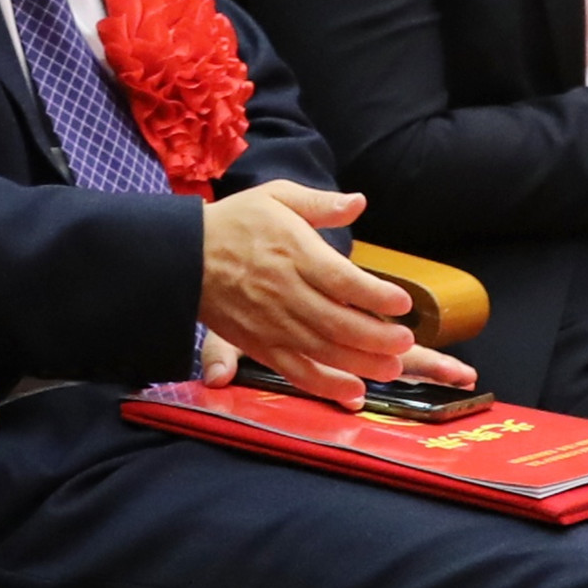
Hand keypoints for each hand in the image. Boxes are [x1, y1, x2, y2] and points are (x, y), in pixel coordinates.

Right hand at [193, 184, 422, 399]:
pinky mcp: (258, 345)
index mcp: (292, 252)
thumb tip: (359, 203)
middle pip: (339, 321)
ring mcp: (271, 322)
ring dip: (362, 363)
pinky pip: (296, 371)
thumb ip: (319, 203)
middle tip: (405, 341)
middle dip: (379, 337)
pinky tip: (354, 390)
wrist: (181, 254)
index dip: (376, 295)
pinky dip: (326, 384)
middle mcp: (284, 290)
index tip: (402, 302)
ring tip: (392, 369)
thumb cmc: (234, 223)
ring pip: (324, 350)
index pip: (343, 280)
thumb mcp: (275, 197)